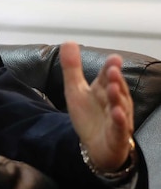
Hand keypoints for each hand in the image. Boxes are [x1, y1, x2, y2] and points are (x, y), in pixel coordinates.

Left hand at [60, 42, 133, 171]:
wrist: (96, 146)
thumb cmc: (90, 116)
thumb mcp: (75, 90)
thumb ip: (72, 68)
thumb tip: (68, 42)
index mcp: (103, 90)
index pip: (107, 76)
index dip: (109, 68)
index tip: (113, 59)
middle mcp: (114, 102)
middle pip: (115, 89)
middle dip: (114, 79)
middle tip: (111, 70)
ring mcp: (118, 118)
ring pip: (120, 107)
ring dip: (117, 97)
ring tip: (112, 87)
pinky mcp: (117, 135)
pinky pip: (120, 127)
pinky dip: (119, 120)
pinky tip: (117, 113)